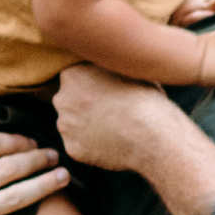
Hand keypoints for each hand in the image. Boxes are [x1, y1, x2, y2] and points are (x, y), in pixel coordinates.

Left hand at [52, 60, 175, 170]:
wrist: (152, 135)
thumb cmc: (145, 99)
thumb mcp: (125, 70)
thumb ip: (106, 68)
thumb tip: (107, 66)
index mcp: (72, 74)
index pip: (73, 77)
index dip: (90, 83)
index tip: (106, 90)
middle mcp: (62, 99)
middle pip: (68, 100)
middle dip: (83, 104)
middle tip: (109, 110)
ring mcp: (65, 126)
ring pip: (72, 124)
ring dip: (86, 125)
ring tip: (113, 128)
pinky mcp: (73, 149)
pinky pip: (79, 145)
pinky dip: (91, 145)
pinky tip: (111, 143)